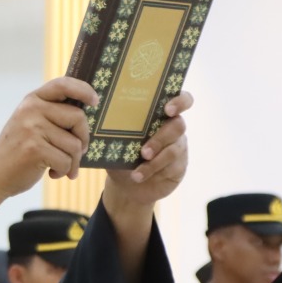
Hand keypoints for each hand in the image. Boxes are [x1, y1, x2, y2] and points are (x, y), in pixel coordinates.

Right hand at [0, 77, 98, 194]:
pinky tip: (52, 173)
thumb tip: (87, 112)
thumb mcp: (31, 124)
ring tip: (59, 167)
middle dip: (83, 139)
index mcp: (33, 100)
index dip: (83, 90)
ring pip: (75, 144)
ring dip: (72, 162)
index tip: (95, 101)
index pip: (63, 84)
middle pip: (78, 118)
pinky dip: (64, 171)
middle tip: (77, 153)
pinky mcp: (34, 148)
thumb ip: (53, 115)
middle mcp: (32, 109)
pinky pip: (66, 161)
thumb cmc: (19, 151)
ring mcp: (32, 128)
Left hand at [102, 92, 193, 209]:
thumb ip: (117, 123)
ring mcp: (178, 147)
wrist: (127, 182)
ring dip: (155, 160)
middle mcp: (174, 127)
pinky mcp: (179, 166)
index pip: (182, 100)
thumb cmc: (122, 151)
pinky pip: (171, 167)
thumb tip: (99, 110)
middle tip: (144, 151)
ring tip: (137, 169)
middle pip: (178, 125)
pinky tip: (138, 176)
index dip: (179, 102)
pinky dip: (152, 171)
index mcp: (161, 112)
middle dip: (161, 138)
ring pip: (173, 150)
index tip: (167, 109)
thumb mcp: (117, 136)